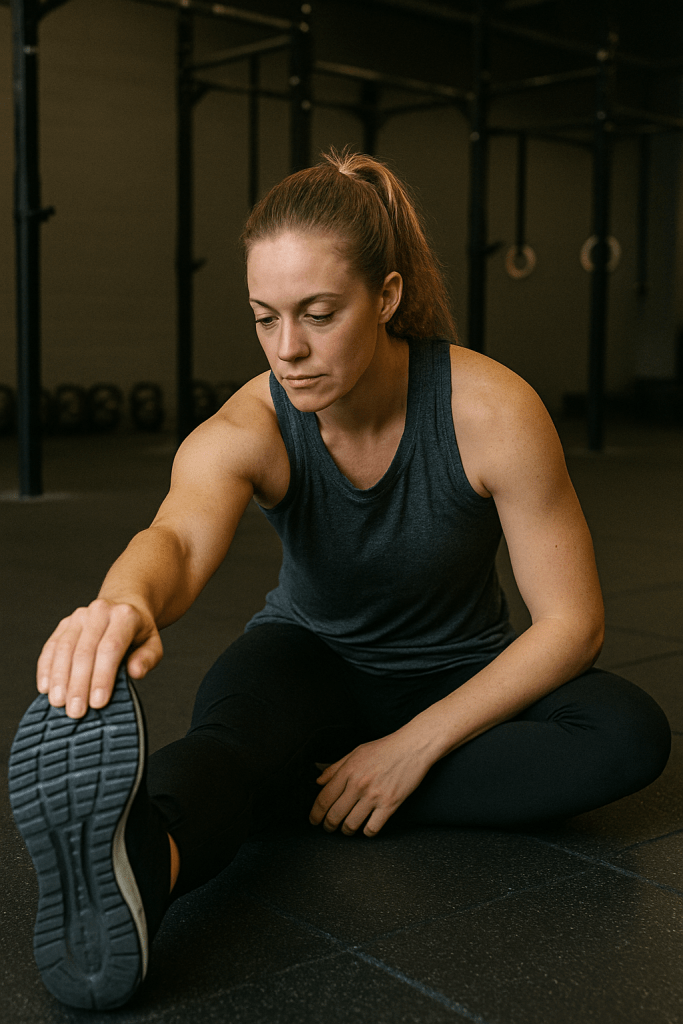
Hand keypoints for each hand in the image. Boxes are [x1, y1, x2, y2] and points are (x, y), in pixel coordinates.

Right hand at [36, 598, 162, 718]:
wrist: (124, 605)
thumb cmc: (138, 632)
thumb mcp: (153, 644)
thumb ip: (147, 659)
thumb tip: (135, 672)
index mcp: (125, 616)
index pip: (110, 648)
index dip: (102, 677)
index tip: (98, 702)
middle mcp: (100, 612)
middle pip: (84, 651)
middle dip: (79, 684)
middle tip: (76, 711)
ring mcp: (79, 616)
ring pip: (64, 649)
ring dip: (59, 679)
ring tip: (59, 703)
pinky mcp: (64, 623)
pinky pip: (51, 646)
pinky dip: (46, 668)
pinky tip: (46, 687)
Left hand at [309, 730, 432, 837]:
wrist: (413, 746)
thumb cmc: (384, 748)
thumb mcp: (356, 752)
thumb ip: (335, 767)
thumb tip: (318, 781)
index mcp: (348, 770)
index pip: (324, 798)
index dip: (315, 814)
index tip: (313, 820)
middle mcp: (359, 784)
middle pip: (334, 815)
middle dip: (328, 826)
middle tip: (328, 828)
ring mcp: (374, 795)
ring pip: (351, 825)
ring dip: (346, 831)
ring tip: (346, 829)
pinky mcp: (390, 804)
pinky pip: (372, 829)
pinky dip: (366, 833)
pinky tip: (366, 828)